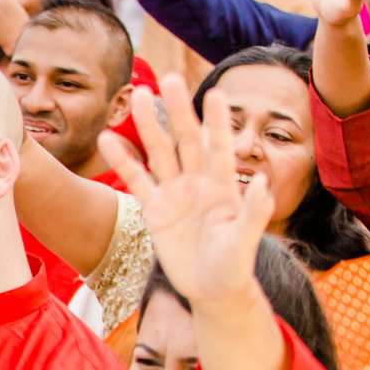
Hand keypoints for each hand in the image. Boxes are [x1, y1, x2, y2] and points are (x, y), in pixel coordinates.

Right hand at [100, 78, 272, 308]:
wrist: (211, 289)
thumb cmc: (234, 266)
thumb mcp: (245, 242)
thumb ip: (253, 212)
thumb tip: (261, 182)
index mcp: (223, 186)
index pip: (220, 147)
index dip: (218, 122)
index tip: (215, 93)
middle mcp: (198, 182)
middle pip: (186, 139)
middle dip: (178, 110)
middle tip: (168, 79)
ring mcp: (175, 193)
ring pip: (160, 153)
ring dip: (148, 125)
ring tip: (136, 95)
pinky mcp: (154, 209)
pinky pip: (136, 181)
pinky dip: (123, 161)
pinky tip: (109, 139)